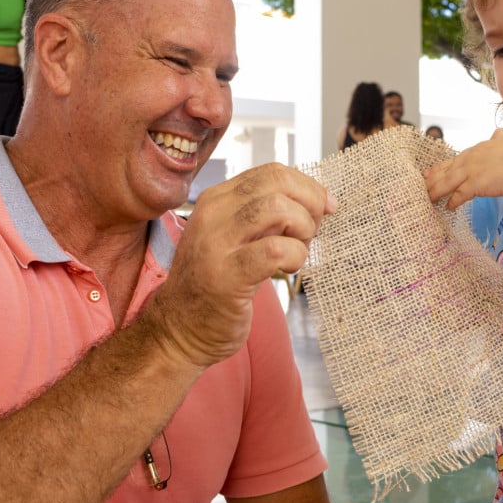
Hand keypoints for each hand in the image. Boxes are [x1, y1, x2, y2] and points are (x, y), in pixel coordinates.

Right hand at [146, 163, 335, 368]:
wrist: (179, 329)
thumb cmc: (216, 283)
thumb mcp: (234, 237)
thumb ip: (264, 216)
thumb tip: (315, 200)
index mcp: (216, 199)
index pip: (271, 172)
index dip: (307, 185)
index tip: (324, 206)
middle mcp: (213, 214)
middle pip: (278, 183)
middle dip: (310, 203)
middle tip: (313, 230)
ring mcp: (216, 244)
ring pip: (278, 209)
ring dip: (303, 229)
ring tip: (298, 249)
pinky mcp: (227, 276)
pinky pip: (276, 250)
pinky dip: (294, 256)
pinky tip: (288, 268)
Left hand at [424, 128, 502, 209]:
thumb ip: (501, 136)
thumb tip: (497, 133)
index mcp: (479, 148)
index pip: (456, 159)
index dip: (443, 166)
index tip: (431, 171)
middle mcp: (471, 158)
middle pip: (446, 170)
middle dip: (433, 178)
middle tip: (421, 185)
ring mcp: (472, 171)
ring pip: (447, 182)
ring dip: (436, 191)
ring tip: (427, 199)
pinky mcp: (475, 185)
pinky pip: (459, 195)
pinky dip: (453, 202)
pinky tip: (448, 207)